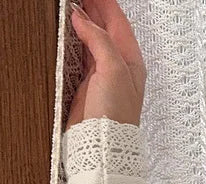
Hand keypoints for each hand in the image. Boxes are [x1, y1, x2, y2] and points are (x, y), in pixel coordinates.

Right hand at [65, 0, 145, 130]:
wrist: (102, 144)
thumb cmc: (116, 115)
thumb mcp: (114, 70)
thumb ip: (100, 40)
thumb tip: (84, 19)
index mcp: (131, 61)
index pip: (118, 22)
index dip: (105, 3)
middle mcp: (119, 66)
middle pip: (106, 27)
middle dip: (93, 8)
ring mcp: (103, 74)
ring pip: (92, 38)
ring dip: (83, 21)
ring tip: (72, 6)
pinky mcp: (87, 83)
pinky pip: (81, 52)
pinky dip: (75, 38)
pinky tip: (69, 30)